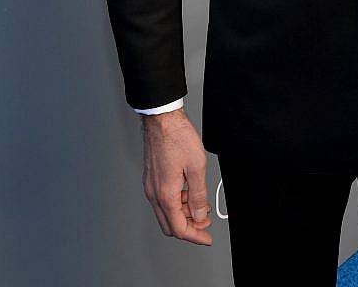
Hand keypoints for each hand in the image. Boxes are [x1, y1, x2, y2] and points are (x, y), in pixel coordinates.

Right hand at [141, 108, 213, 243]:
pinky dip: (177, 203)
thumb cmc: (177, 137)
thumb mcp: (197, 166)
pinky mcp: (151, 178)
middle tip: (205, 224)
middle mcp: (154, 193)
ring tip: (201, 206)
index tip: (207, 238)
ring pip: (166, 213)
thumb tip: (199, 215)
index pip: (179, 228)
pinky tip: (190, 194)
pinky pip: (163, 200)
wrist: (162, 119)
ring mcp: (151, 186)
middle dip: (189, 227)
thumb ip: (198, 195)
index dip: (195, 236)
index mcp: (165, 194)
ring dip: (184, 214)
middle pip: (170, 225)